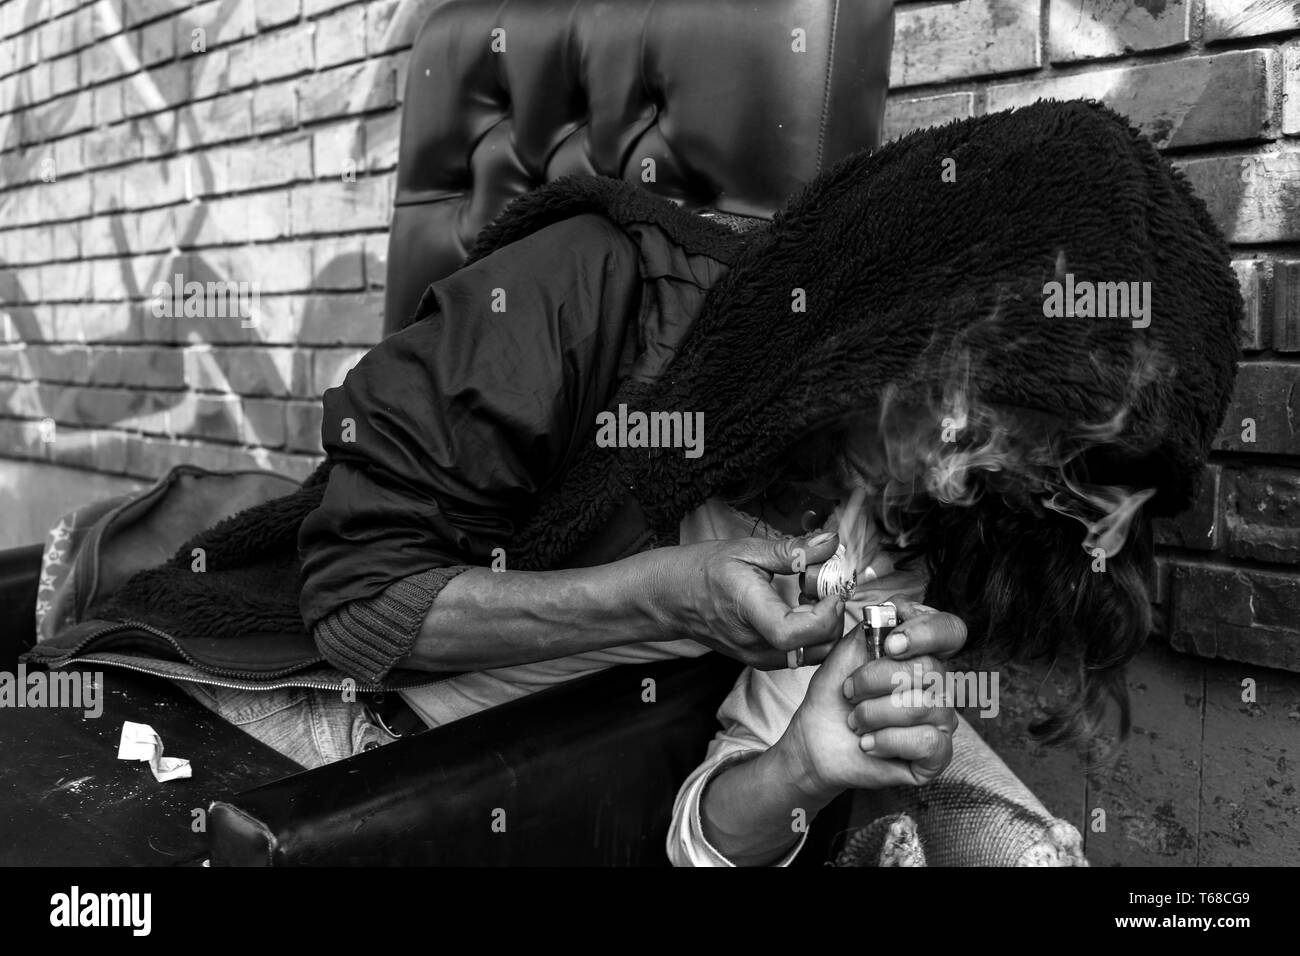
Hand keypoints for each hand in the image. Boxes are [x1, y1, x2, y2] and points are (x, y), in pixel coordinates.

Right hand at [648, 531, 844, 669]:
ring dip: (824, 625)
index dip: (824, 614)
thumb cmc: (704, 571)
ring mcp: (758, 657)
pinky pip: (802, 653)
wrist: (673, 598)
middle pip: (815, 647)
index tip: (831, 589)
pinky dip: (812, 632)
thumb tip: (830, 542)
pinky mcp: (763, 660)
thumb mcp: (747, 551)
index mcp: (748, 611)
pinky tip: (800, 607)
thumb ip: (792, 551)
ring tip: (810, 595)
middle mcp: (754, 644)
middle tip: (821, 585)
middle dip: (832, 615)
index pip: (792, 633)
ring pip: (814, 653)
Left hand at [776, 596, 965, 799]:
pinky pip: (926, 741)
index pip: (950, 630)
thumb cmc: (835, 697)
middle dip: (874, 680)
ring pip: (922, 706)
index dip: (926, 632)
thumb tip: (898, 608)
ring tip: (856, 722)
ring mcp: (941, 720)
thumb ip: (874, 627)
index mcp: (921, 654)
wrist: (817, 742)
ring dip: (873, 714)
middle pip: (929, 669)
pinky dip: (886, 741)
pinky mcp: (938, 755)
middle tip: (850, 692)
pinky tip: (869, 744)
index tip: (891, 644)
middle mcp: (939, 684)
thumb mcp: (846, 653)